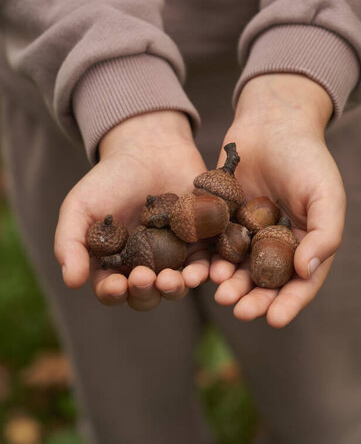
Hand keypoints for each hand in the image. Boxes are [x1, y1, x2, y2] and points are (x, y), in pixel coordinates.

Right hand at [54, 111, 209, 310]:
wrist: (148, 149)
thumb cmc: (109, 179)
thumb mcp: (80, 207)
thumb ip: (70, 243)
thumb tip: (71, 282)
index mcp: (114, 263)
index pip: (112, 290)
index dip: (114, 292)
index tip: (118, 285)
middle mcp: (145, 266)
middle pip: (147, 294)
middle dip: (147, 293)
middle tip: (147, 278)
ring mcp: (174, 256)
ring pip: (178, 284)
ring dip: (177, 288)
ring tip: (176, 279)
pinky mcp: (201, 241)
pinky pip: (207, 263)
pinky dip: (207, 271)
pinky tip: (206, 271)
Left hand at [210, 74, 345, 327]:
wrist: (271, 122)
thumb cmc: (306, 157)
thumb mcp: (326, 194)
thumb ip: (325, 234)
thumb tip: (306, 271)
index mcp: (306, 242)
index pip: (300, 281)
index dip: (289, 303)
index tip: (275, 320)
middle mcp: (276, 242)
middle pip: (265, 281)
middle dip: (255, 300)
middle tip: (240, 311)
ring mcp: (247, 231)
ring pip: (238, 268)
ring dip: (230, 285)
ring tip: (220, 294)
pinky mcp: (223, 218)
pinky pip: (215, 245)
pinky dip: (210, 261)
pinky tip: (204, 270)